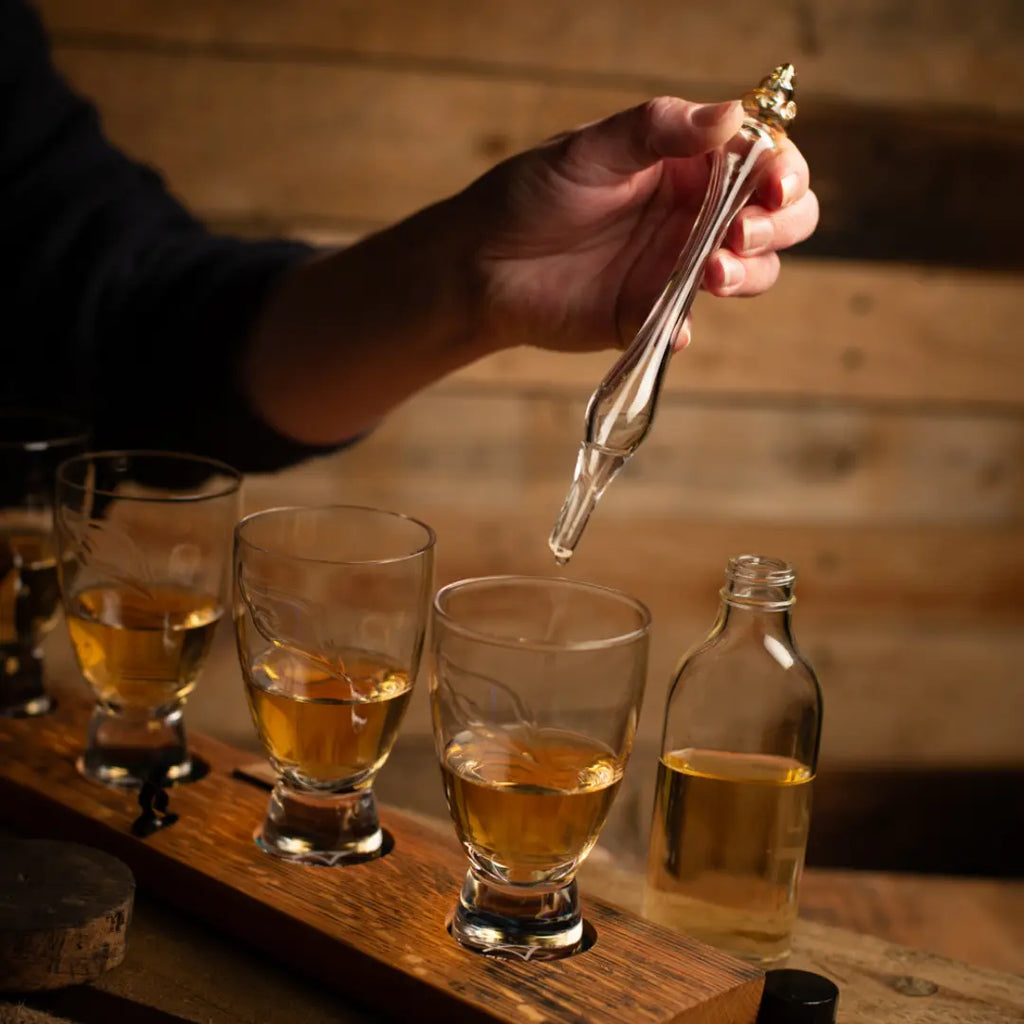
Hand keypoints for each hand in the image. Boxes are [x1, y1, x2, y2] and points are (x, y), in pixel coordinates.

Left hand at [460, 96, 818, 353]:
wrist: (482, 263)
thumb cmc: (533, 193)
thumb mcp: (591, 149)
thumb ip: (658, 129)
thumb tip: (732, 115)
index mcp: (689, 165)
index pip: (765, 162)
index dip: (784, 171)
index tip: (773, 184)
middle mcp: (695, 215)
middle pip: (778, 220)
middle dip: (779, 225)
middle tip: (742, 233)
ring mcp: (678, 268)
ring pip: (751, 273)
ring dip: (749, 273)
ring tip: (712, 274)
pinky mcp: (651, 315)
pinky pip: (688, 325)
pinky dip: (687, 327)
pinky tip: (673, 326)